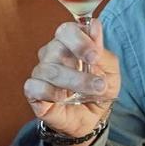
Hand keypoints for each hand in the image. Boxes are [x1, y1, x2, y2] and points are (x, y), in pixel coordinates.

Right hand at [24, 21, 119, 145]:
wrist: (91, 119)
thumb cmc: (99, 90)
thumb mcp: (111, 73)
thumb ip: (103, 52)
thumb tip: (93, 26)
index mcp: (71, 44)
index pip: (67, 30)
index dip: (80, 40)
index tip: (95, 56)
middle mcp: (53, 54)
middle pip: (57, 48)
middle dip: (80, 66)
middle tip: (99, 83)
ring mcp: (41, 72)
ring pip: (49, 69)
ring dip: (74, 81)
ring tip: (91, 92)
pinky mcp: (33, 91)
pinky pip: (34, 86)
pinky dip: (50, 92)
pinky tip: (63, 98)